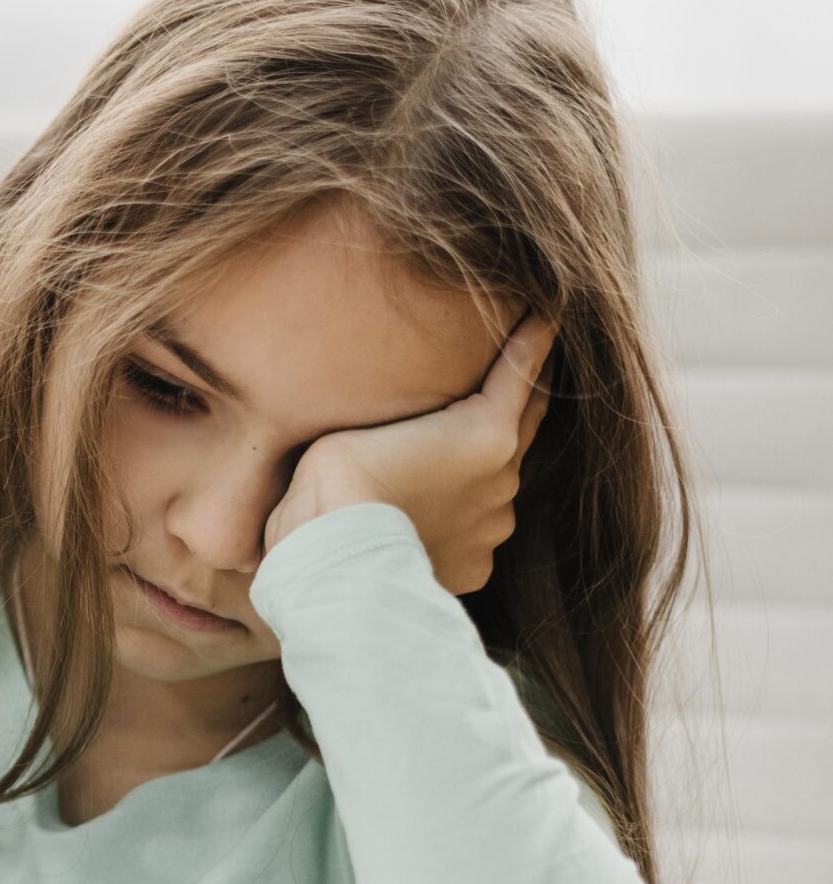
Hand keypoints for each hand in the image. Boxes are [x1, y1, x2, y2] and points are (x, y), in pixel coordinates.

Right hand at [261, 314, 558, 595]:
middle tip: (521, 370)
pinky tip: (431, 519)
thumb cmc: (339, 475)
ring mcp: (492, 527)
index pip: (524, 371)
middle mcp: (505, 478)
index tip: (546, 316)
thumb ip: (412, 408)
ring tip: (449, 460)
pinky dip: (460, 523)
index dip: (534, 342)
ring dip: (482, 470)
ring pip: (497, 486)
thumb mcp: (368, 414)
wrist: (336, 556)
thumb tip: (419, 407)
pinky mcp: (476, 567)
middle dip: (522, 400)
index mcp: (489, 431)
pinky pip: (475, 534)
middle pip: (525, 426)